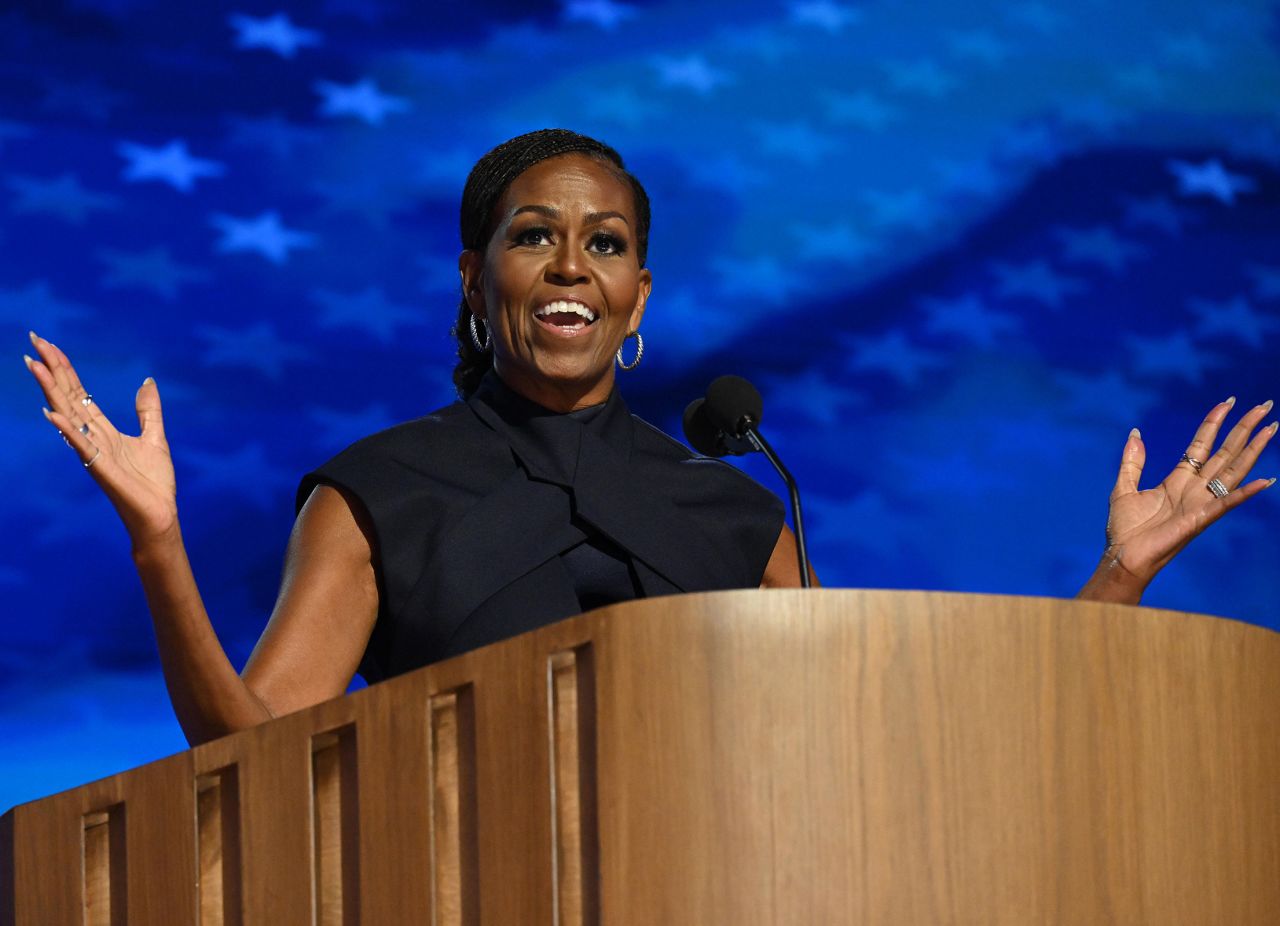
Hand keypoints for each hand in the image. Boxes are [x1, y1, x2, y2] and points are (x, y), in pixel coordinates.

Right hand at [25, 331, 177, 546]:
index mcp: (103, 430)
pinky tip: (51, 413)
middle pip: (67, 397)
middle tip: (34, 340)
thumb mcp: (156, 437)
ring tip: (35, 365)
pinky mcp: (101, 468)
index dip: (65, 369)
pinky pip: (81, 446)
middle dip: (52, 369)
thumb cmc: (154, 483)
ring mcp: (94, 452)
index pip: (78, 393)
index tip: (49, 345)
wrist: (160, 515)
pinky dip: (66, 429)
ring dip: (51, 390)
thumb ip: (149, 410)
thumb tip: (147, 380)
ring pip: (68, 415)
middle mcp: (92, 437)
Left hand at [1082, 397, 1275, 602]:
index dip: (1214, 423)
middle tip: (1264, 405)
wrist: (1123, 557)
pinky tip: (1265, 480)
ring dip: (1253, 450)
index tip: (1228, 402)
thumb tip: (1136, 432)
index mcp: (1178, 479)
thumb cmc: (1125, 529)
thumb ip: (1132, 462)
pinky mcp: (1201, 519)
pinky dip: (1246, 493)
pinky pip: (1227, 503)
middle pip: (1225, 451)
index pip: (1202, 444)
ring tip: (1271, 429)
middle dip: (1244, 428)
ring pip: (1233, 470)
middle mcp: (1195, 488)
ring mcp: (1201, 503)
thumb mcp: (1124, 487)